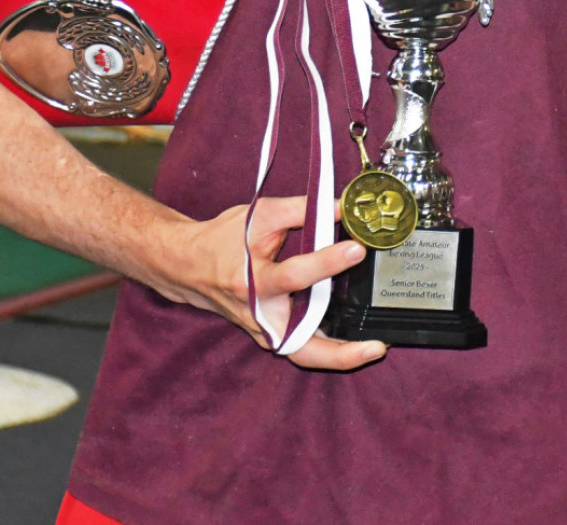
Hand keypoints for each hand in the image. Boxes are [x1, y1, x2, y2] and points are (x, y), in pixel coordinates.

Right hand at [152, 194, 385, 370]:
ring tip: (376, 348)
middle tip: (377, 346)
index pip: (294, 275)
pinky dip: (329, 350)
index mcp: (252, 281)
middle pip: (301, 344)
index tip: (356, 248)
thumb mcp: (259, 215)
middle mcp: (259, 314)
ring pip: (304, 355)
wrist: (189, 266)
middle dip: (339, 351)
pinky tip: (356, 342)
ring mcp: (264, 331)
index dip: (327, 261)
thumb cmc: (224, 239)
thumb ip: (302, 209)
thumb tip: (343, 207)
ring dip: (340, 358)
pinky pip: (302, 349)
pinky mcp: (270, 336)